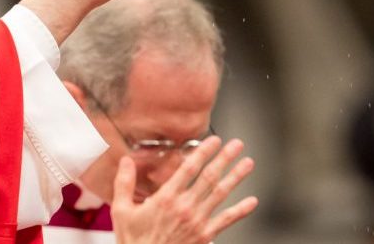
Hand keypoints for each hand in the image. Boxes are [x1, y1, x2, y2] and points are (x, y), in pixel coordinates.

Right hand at [111, 137, 257, 243]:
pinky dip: (241, 210)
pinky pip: (226, 220)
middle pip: (209, 177)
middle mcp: (185, 207)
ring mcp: (197, 221)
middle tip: (237, 145)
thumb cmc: (135, 242)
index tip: (214, 141)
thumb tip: (126, 162)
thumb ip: (124, 184)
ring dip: (236, 177)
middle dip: (225, 158)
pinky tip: (252, 202)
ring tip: (247, 164)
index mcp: (166, 198)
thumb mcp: (122, 212)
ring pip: (220, 194)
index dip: (203, 152)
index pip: (189, 169)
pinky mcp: (204, 236)